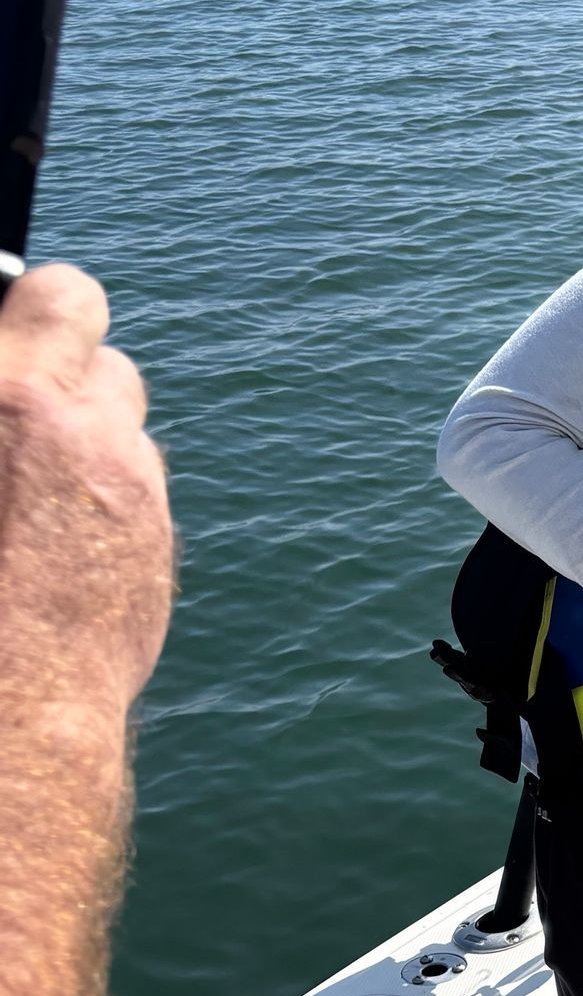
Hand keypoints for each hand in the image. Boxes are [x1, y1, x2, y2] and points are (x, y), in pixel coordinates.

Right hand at [0, 265, 172, 717]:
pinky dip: (106, 500)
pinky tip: (59, 540)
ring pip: (127, 426)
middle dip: (69, 370)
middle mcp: (81, 432)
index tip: (17, 323)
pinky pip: (139, 494)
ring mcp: (130, 492)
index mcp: (11, 397)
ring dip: (89, 435)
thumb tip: (15, 386)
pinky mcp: (155, 549)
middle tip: (23, 407)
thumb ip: (4, 396)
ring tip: (33, 481)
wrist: (7, 699)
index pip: (61, 296)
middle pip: (108, 355)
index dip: (41, 306)